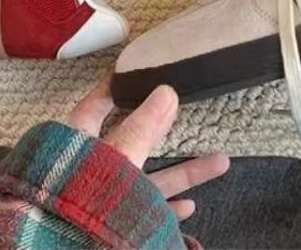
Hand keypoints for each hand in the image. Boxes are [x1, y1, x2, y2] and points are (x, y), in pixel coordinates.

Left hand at [67, 78, 229, 219]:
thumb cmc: (83, 200)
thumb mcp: (117, 158)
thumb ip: (142, 128)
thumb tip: (168, 91)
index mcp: (79, 147)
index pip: (93, 108)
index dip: (111, 90)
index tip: (130, 73)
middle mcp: (92, 172)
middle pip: (133, 142)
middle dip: (163, 129)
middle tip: (183, 108)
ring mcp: (105, 201)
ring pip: (149, 181)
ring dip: (184, 173)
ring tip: (221, 161)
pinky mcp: (115, 227)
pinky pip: (146, 213)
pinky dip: (168, 209)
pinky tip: (189, 206)